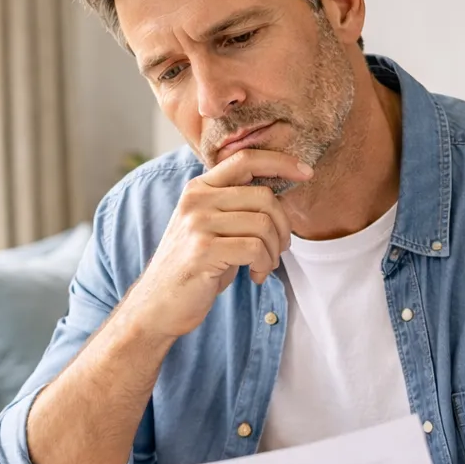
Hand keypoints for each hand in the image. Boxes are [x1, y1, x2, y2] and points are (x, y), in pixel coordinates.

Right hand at [122, 150, 312, 339]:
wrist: (158, 304)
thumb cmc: (194, 268)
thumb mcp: (210, 228)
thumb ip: (235, 206)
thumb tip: (279, 194)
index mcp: (199, 188)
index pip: (245, 159)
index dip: (280, 162)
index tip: (306, 173)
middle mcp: (196, 199)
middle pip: (263, 196)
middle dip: (283, 227)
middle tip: (279, 250)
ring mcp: (198, 223)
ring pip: (263, 224)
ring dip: (274, 251)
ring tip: (264, 265)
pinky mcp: (204, 249)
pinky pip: (255, 248)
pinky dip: (264, 264)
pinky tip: (255, 275)